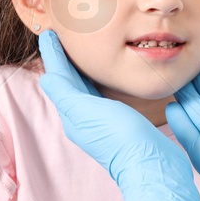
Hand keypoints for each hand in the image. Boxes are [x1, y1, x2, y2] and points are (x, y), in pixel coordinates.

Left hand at [35, 29, 199, 200]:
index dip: (53, 55)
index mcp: (73, 115)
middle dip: (64, 60)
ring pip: (85, 89)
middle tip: (64, 36)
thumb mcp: (88, 112)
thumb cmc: (122, 138)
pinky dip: (98, 81)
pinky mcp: (121, 124)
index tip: (50, 33)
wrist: (153, 167)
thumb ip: (65, 94)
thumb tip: (46, 77)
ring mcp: (103, 122)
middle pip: (69, 83)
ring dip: (80, 70)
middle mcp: (84, 119)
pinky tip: (108, 77)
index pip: (59, 78)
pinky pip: (103, 96)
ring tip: (82, 51)